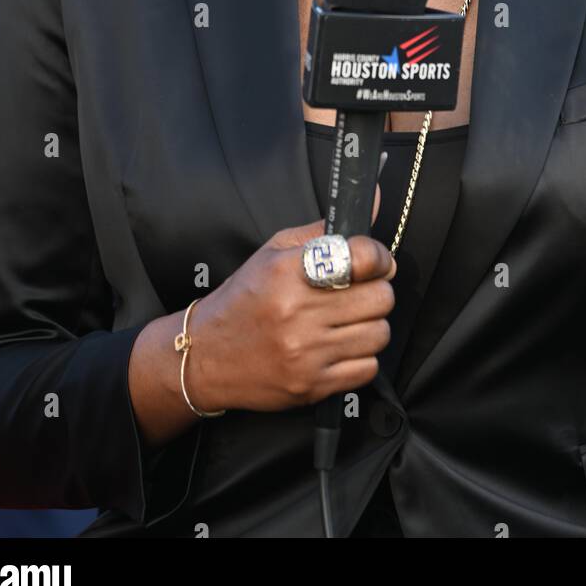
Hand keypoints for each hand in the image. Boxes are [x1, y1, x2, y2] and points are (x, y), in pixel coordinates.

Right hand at [188, 181, 395, 410]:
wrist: (205, 355)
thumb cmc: (244, 299)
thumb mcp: (274, 252)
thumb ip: (324, 230)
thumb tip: (373, 199)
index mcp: (289, 271)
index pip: (362, 257)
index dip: (379, 258)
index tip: (376, 262)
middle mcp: (297, 311)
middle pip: (380, 298)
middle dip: (377, 291)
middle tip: (360, 292)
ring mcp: (305, 352)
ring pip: (379, 334)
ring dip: (370, 326)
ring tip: (348, 321)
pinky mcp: (311, 385)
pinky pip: (367, 369)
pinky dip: (361, 358)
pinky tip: (339, 347)